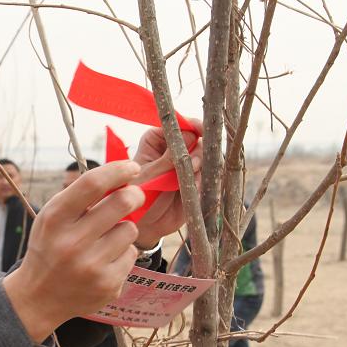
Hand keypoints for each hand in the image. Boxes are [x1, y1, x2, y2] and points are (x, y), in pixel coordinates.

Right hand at [2, 161, 143, 340]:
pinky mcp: (108, 285)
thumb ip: (80, 197)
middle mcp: (72, 243)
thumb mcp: (52, 218)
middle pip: (122, 202)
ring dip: (123, 229)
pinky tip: (104, 262)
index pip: (92, 183)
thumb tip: (122, 175)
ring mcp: (91, 266)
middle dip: (134, 194)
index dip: (118, 170)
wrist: (38, 297)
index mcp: (55, 219)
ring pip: (130, 229)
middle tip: (133, 196)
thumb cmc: (50, 247)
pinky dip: (122, 254)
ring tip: (104, 240)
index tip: (132, 167)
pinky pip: (131, 254)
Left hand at [129, 119, 203, 247]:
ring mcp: (188, 163)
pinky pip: (209, 175)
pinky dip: (203, 181)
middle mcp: (175, 148)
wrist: (144, 222)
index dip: (192, 126)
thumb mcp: (150, 174)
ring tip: (191, 180)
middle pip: (197, 138)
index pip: (179, 124)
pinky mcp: (197, 179)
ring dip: (201, 167)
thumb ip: (169, 157)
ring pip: (206, 156)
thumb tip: (190, 135)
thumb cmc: (138, 194)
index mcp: (158, 139)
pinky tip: (193, 189)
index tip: (200, 131)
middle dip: (198, 150)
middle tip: (194, 164)